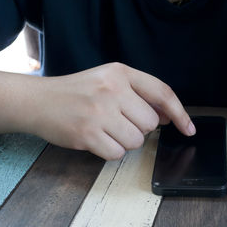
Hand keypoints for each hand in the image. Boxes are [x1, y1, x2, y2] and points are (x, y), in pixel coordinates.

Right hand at [28, 62, 195, 159]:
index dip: (180, 113)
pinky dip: (110, 151)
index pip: (162, 93)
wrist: (38, 100)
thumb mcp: (109, 81)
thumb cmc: (77, 92)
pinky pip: (117, 154)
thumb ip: (139, 95)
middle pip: (150, 123)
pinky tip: (96, 138)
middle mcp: (112, 89)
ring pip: (136, 141)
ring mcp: (99, 112)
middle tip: (118, 121)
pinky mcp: (87, 133)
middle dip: (139, 128)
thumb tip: (168, 117)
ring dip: (124, 141)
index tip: (188, 128)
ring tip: (105, 129)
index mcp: (120, 72)